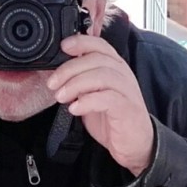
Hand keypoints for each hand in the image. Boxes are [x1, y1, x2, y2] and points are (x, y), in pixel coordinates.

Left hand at [47, 35, 154, 175]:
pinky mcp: (127, 108)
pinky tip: (74, 108)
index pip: (100, 45)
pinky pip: (107, 98)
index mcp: (114, 68)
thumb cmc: (112, 119)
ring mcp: (126, 91)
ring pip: (101, 75)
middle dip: (69, 69)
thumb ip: (80, 84)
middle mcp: (122, 75)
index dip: (81, 42)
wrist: (134, 144)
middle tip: (53, 84)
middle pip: (96, 59)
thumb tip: (57, 76)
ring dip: (76, 84)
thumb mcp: (92, 97)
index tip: (63, 47)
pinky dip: (87, 101)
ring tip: (61, 97)